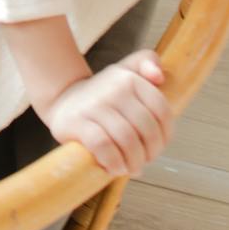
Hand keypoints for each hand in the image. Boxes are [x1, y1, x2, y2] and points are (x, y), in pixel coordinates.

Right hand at [41, 51, 172, 176]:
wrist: (63, 99)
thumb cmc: (104, 94)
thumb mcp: (126, 70)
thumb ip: (148, 62)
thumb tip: (159, 77)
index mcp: (130, 78)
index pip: (162, 111)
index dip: (165, 135)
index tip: (157, 146)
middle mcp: (114, 88)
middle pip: (146, 129)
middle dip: (150, 153)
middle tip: (143, 161)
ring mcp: (94, 105)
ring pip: (127, 140)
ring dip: (134, 162)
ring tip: (131, 167)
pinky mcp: (76, 122)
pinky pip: (102, 146)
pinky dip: (113, 162)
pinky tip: (115, 167)